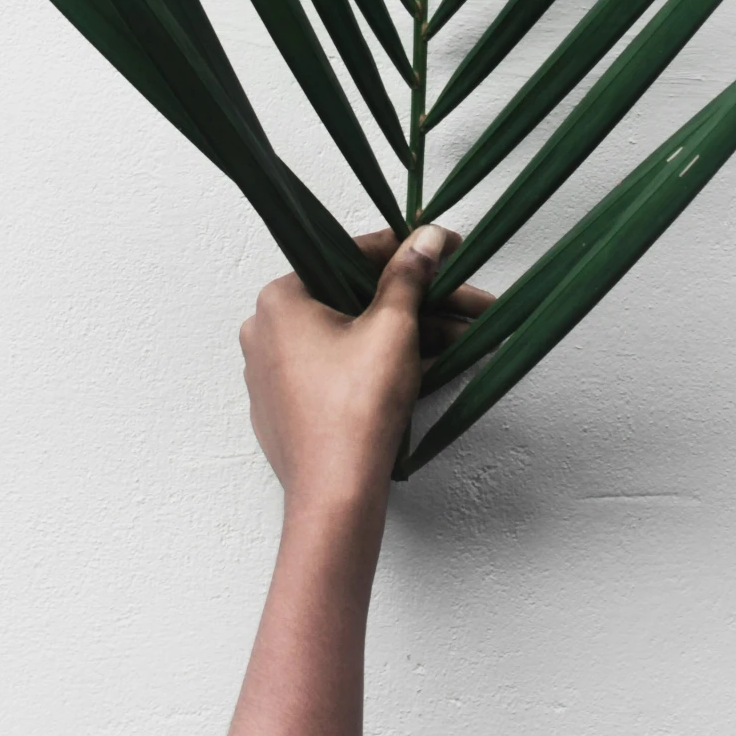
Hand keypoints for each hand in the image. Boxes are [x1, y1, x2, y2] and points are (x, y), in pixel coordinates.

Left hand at [239, 228, 492, 515]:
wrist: (336, 496)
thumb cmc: (356, 410)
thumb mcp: (392, 329)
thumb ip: (409, 276)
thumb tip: (424, 239)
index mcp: (280, 301)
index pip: (349, 257)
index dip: (405, 251)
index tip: (443, 249)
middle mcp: (267, 333)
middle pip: (357, 302)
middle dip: (421, 304)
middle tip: (466, 301)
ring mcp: (276, 375)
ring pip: (355, 339)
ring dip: (411, 336)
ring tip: (467, 337)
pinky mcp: (293, 409)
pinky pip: (342, 371)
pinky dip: (383, 365)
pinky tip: (435, 362)